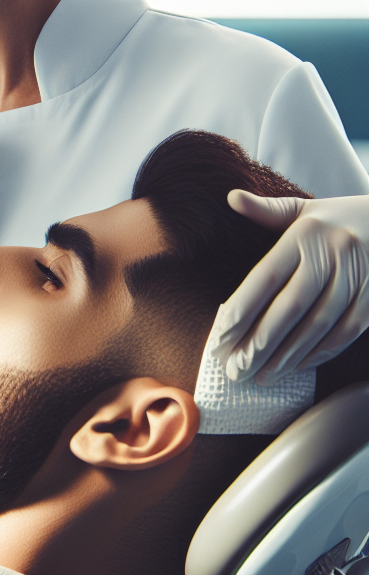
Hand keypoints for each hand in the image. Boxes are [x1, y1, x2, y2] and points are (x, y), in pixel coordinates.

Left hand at [210, 192, 368, 383]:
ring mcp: (357, 277)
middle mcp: (331, 255)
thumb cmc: (339, 219)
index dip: (241, 312)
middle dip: (259, 343)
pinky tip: (298, 366)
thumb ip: (267, 211)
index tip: (219, 340)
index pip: (265, 279)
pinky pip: (346, 330)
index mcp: (305, 235)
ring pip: (318, 325)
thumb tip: (231, 198)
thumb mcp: (304, 209)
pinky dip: (321, 351)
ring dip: (288, 355)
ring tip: (261, 376)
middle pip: (289, 308)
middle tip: (234, 370)